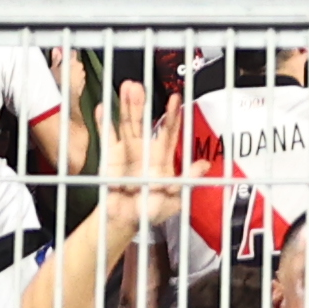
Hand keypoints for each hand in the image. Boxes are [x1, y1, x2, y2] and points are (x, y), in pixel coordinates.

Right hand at [93, 68, 174, 216]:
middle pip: (144, 123)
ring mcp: (126, 151)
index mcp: (161, 157)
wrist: (126, 222)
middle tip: (140, 85)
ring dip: (125, 106)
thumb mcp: (174, 198)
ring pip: (127, 124)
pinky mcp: (110, 158)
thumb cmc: (152, 211)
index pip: (168, 131)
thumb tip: (205, 165)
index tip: (175, 97)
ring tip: (126, 86)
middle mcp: (144, 149)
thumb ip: (187, 180)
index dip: (172, 115)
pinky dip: (104, 123)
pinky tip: (102, 108)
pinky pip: (107, 138)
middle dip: (142, 104)